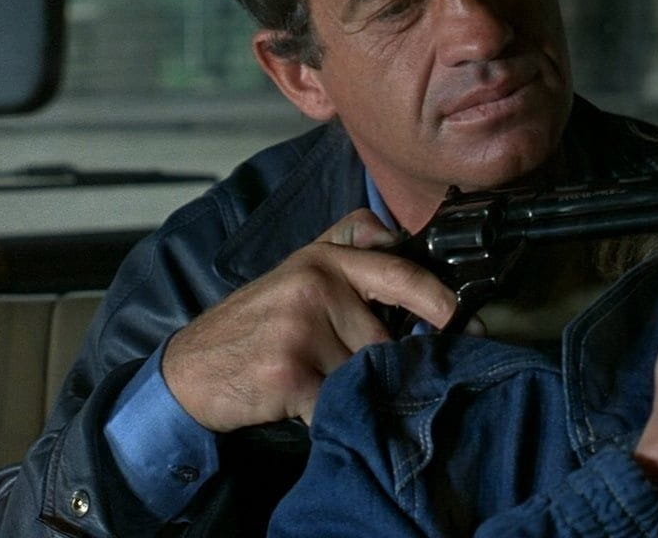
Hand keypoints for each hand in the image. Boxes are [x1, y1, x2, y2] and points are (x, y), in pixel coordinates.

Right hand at [162, 208, 456, 431]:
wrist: (189, 370)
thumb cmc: (254, 324)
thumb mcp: (297, 271)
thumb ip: (348, 247)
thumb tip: (402, 240)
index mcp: (324, 258)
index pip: (400, 272)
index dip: (440, 300)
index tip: (468, 325)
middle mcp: (316, 285)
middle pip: (387, 339)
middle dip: (378, 365)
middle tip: (345, 370)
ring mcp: (302, 328)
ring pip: (366, 374)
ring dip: (352, 391)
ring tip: (314, 382)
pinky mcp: (290, 372)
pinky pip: (340, 404)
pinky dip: (333, 416)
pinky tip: (306, 407)